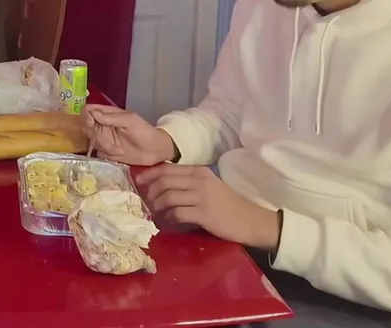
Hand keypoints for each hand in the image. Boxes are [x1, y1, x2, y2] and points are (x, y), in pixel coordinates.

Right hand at [83, 104, 177, 165]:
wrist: (155, 150)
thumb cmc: (144, 131)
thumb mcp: (129, 121)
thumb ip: (111, 117)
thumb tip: (92, 113)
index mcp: (108, 114)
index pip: (89, 110)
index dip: (86, 115)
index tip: (91, 122)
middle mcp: (104, 126)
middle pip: (87, 126)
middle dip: (94, 133)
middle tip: (106, 140)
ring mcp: (105, 139)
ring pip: (92, 140)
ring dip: (103, 145)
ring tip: (117, 149)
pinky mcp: (107, 152)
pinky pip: (98, 152)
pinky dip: (104, 154)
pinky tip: (116, 155)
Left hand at [137, 164, 281, 250]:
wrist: (251, 220)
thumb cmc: (228, 204)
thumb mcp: (209, 186)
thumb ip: (188, 183)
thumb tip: (161, 186)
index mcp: (199, 172)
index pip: (167, 168)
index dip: (150, 175)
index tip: (139, 182)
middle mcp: (199, 180)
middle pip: (164, 181)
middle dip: (150, 192)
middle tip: (146, 201)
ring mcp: (202, 196)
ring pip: (168, 197)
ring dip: (158, 206)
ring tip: (156, 213)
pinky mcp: (204, 213)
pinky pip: (177, 213)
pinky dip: (169, 217)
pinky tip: (170, 221)